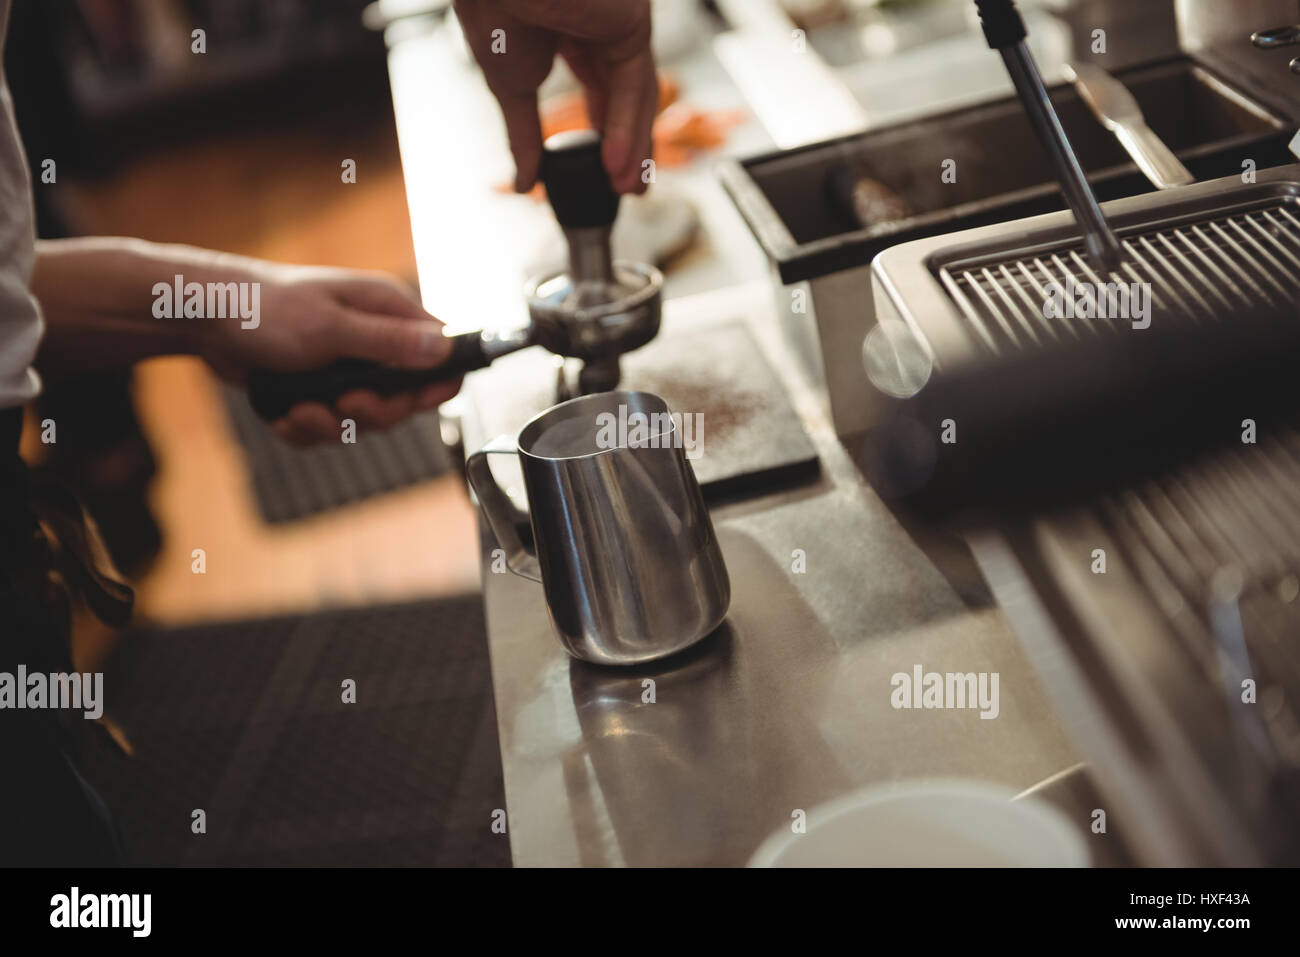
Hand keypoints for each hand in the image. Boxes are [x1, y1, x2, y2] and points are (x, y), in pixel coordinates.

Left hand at [200, 264, 460, 445]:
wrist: (205, 319)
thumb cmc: (264, 309)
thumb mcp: (330, 327)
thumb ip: (389, 342)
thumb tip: (444, 348)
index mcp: (388, 312)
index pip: (440, 353)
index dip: (437, 383)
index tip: (419, 403)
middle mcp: (374, 340)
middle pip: (404, 398)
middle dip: (372, 412)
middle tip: (344, 405)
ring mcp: (347, 366)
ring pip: (365, 418)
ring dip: (331, 424)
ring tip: (299, 411)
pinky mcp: (320, 388)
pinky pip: (330, 425)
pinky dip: (307, 428)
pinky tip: (285, 415)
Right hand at [454, 0, 655, 193]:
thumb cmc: (492, 11)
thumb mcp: (511, 88)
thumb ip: (525, 138)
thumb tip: (525, 184)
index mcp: (568, 27)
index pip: (598, 85)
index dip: (604, 131)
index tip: (604, 170)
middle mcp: (600, 21)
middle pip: (626, 93)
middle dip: (630, 144)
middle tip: (628, 188)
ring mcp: (619, 20)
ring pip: (635, 92)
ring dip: (633, 145)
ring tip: (626, 188)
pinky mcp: (631, 21)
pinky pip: (634, 83)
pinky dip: (626, 126)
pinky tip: (616, 162)